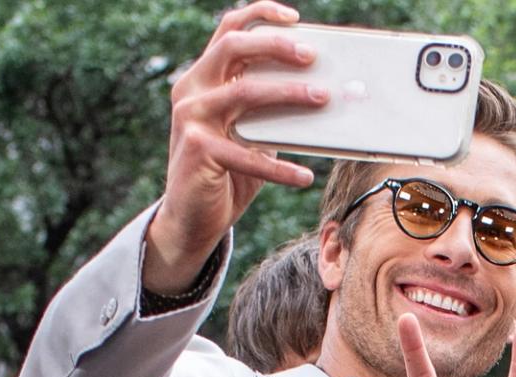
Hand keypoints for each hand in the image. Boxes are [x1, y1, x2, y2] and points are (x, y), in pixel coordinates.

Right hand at [143, 2, 322, 293]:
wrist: (192, 217)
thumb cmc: (228, 171)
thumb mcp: (251, 133)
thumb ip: (271, 110)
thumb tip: (323, 94)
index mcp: (204, 77)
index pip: (230, 30)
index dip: (260, 15)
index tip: (296, 18)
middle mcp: (192, 90)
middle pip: (233, 47)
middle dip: (275, 45)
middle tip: (312, 56)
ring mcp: (191, 117)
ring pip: (244, 91)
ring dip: (288, 93)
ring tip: (324, 98)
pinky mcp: (197, 150)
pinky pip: (248, 154)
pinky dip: (280, 167)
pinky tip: (305, 177)